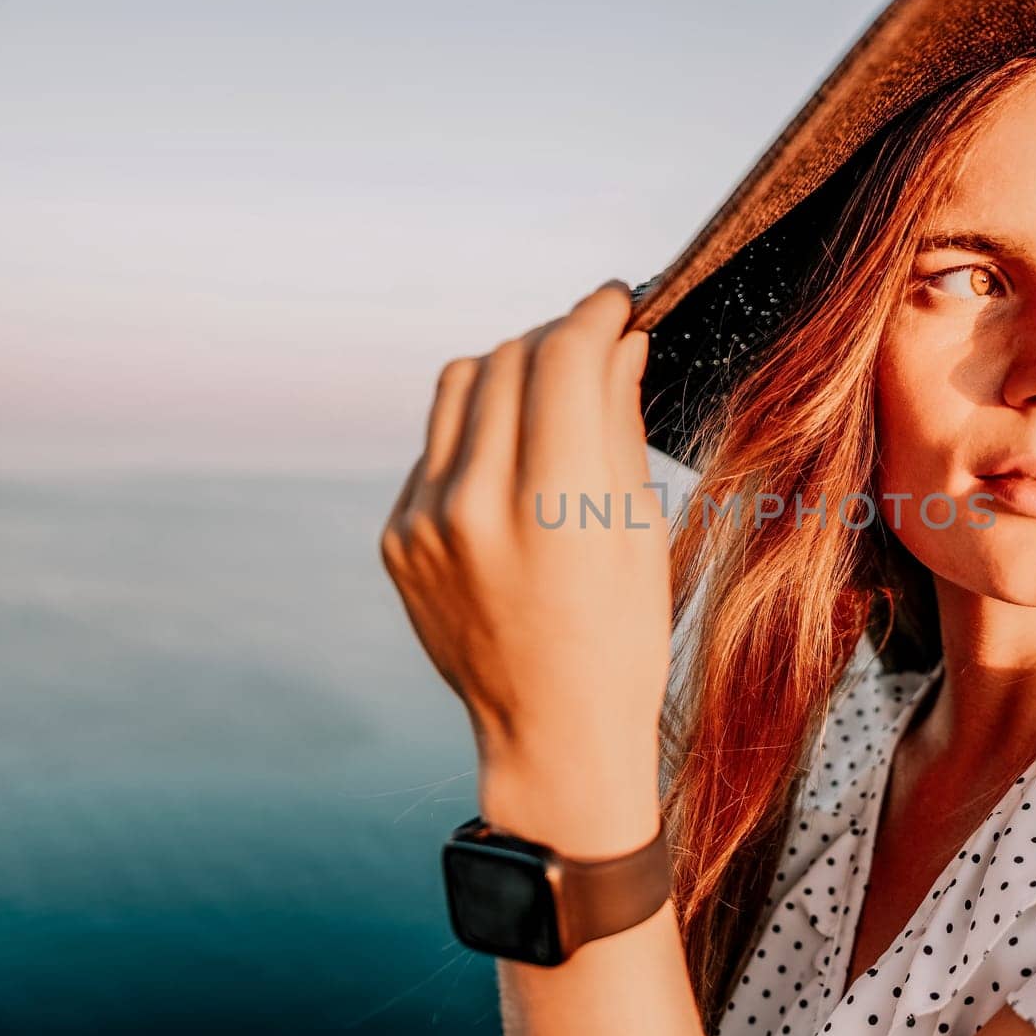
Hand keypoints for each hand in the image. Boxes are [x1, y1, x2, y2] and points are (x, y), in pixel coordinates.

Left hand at [379, 281, 670, 790]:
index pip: (563, 357)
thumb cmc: (621, 638)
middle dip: (558, 338)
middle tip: (595, 349)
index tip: (618, 302)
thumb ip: (618, 422)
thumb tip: (620, 340)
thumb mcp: (639, 529)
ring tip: (551, 398)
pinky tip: (515, 469)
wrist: (551, 734)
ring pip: (461, 385)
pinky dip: (480, 432)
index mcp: (554, 507)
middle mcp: (475, 505)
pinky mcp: (397, 537)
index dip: (595, 314)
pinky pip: (437, 444)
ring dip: (511, 371)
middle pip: (509, 357)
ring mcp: (424, 521)